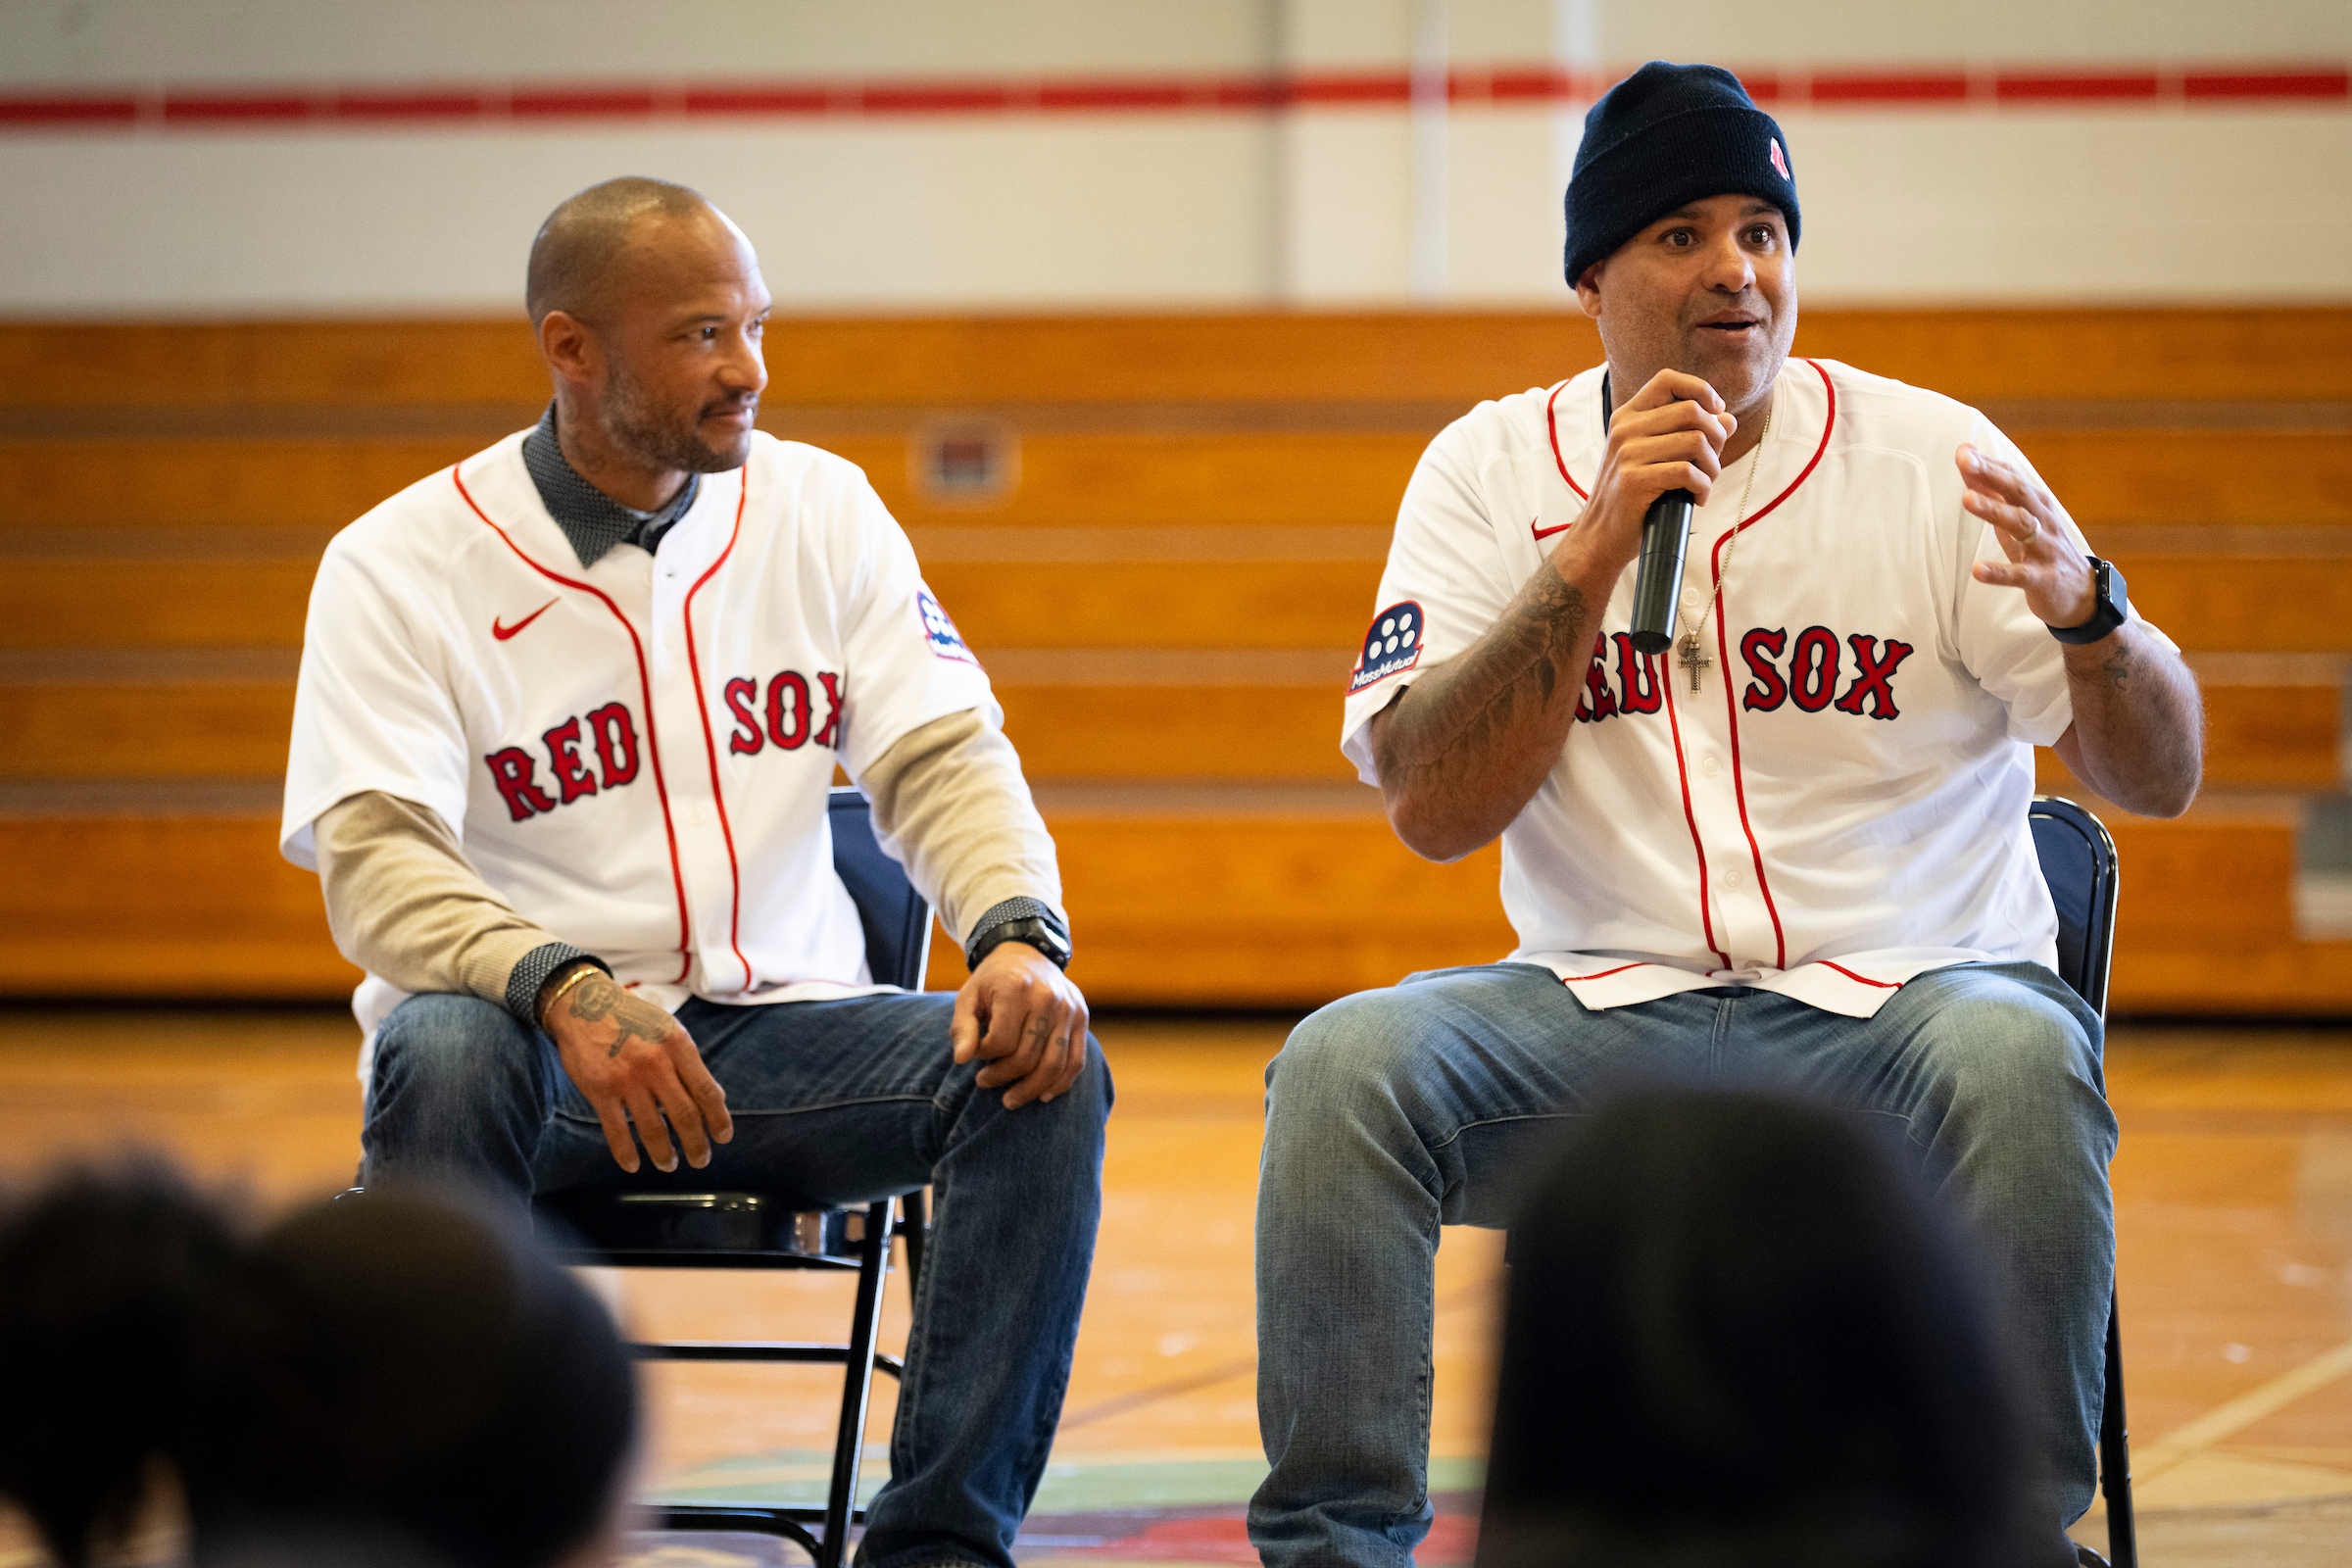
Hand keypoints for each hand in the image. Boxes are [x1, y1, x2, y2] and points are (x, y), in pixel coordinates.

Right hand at [540, 966, 732, 1172]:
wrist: (582, 1003)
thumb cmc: (632, 1019)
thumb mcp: (668, 1029)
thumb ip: (689, 1063)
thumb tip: (715, 1098)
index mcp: (678, 1045)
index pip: (707, 1091)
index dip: (718, 1119)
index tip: (723, 1137)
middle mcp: (655, 1062)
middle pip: (685, 1114)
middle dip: (696, 1144)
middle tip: (701, 1159)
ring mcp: (626, 1078)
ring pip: (652, 1128)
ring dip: (664, 1153)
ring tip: (669, 1164)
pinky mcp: (600, 1090)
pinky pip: (617, 1131)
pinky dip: (626, 1153)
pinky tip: (633, 1165)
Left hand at [951, 942, 1089, 1108]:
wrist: (1027, 954)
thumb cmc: (993, 981)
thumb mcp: (969, 996)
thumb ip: (963, 1028)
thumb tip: (961, 1060)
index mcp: (1017, 989)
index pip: (1002, 1041)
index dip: (984, 1055)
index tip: (975, 1054)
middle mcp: (1048, 998)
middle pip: (1027, 1057)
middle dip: (1002, 1077)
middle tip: (984, 1082)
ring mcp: (1069, 1009)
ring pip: (1054, 1065)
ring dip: (1030, 1090)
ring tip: (1010, 1100)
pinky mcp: (1082, 1018)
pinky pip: (1075, 1061)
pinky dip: (1060, 1084)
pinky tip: (1042, 1095)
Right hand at [1558, 369, 1736, 584]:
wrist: (1600, 535)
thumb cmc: (1633, 495)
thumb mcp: (1656, 457)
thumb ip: (1689, 434)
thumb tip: (1729, 419)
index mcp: (1627, 416)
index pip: (1668, 380)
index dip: (1701, 389)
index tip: (1715, 413)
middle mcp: (1625, 429)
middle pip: (1692, 411)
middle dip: (1717, 436)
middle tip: (1714, 460)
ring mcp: (1627, 454)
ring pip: (1695, 441)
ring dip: (1713, 466)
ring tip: (1706, 482)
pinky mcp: (1634, 480)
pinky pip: (1687, 472)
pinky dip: (1702, 487)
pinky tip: (1697, 498)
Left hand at [1958, 443, 2097, 630]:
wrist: (2082, 593)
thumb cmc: (2043, 548)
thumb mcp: (2019, 519)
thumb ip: (1993, 494)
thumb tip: (1967, 465)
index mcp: (2037, 504)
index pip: (2012, 477)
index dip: (1988, 464)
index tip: (1962, 452)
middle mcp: (2044, 520)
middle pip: (2018, 492)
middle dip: (1992, 475)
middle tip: (1965, 462)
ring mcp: (2045, 548)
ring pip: (2021, 525)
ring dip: (1993, 510)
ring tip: (1966, 499)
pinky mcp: (2043, 578)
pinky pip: (2020, 574)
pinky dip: (1999, 571)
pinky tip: (1977, 569)